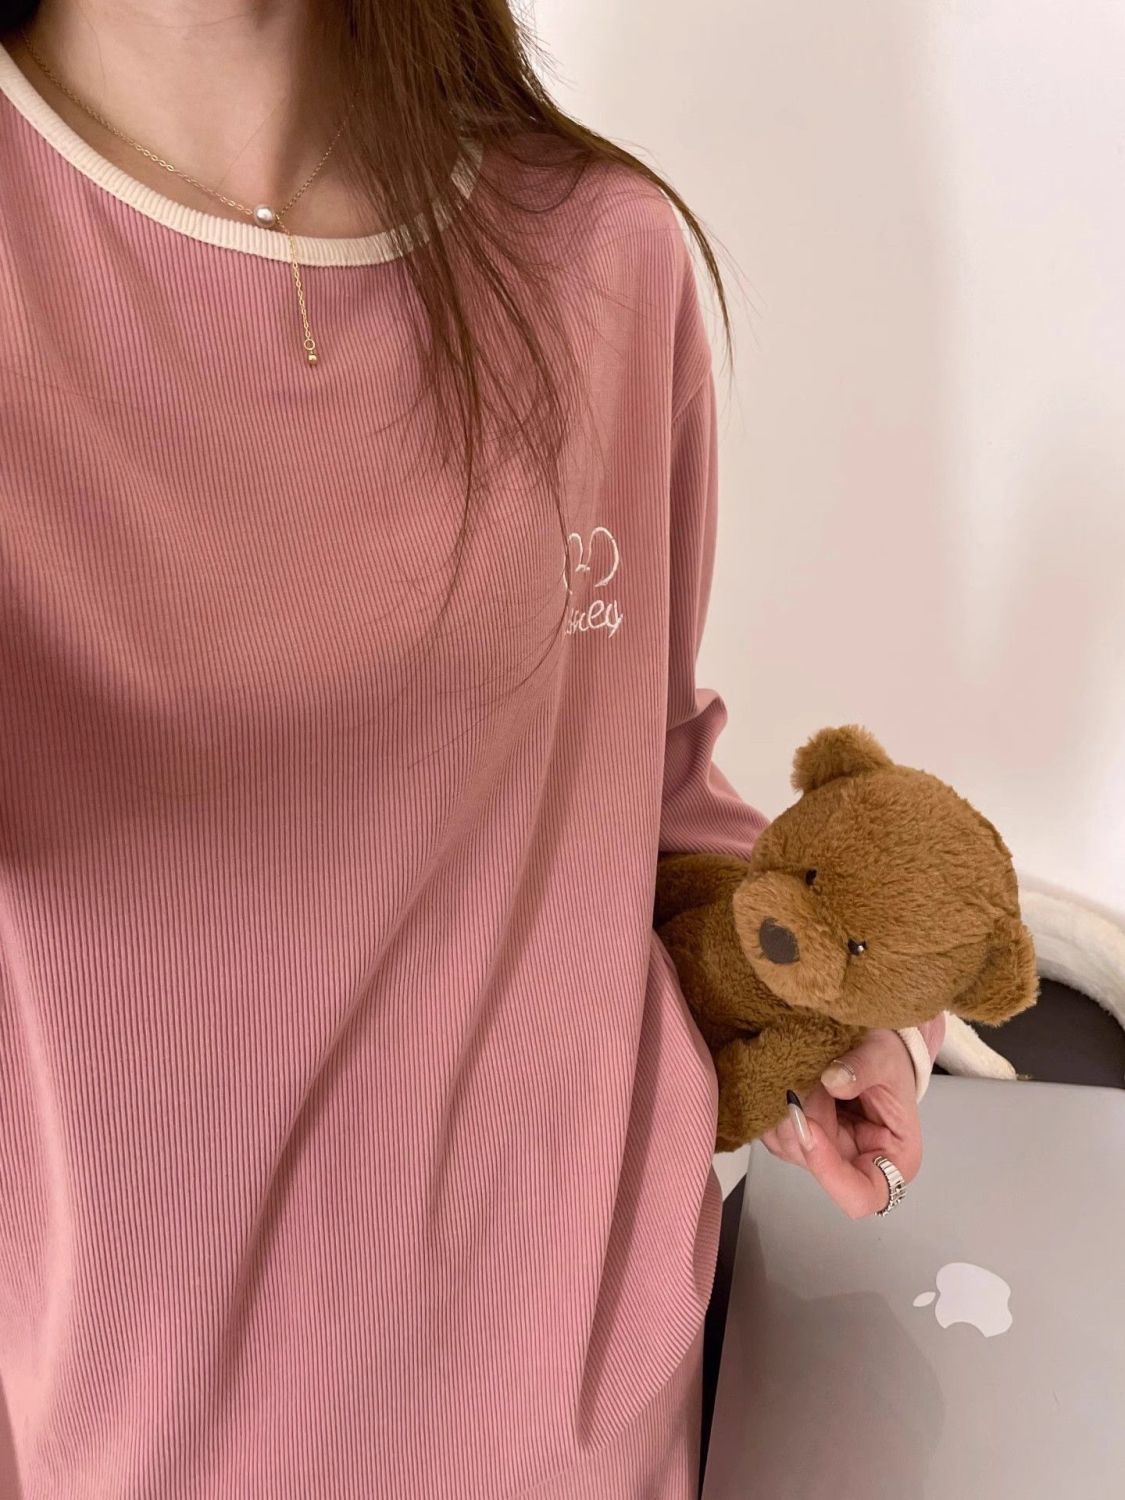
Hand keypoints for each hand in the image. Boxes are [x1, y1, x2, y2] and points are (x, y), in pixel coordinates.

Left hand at [759, 1028, 921, 1218]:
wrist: (872, 1049)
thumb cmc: (890, 1063)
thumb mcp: (886, 1058)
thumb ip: (863, 1068)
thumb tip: (833, 1081)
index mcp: (892, 1161)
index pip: (861, 1195)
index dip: (830, 1170)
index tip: (811, 1126)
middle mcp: (855, 1166)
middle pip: (814, 1164)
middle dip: (803, 1118)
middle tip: (807, 1074)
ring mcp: (822, 1153)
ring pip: (788, 1145)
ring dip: (786, 1107)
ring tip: (805, 1070)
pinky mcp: (798, 1137)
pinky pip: (774, 1130)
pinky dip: (774, 1104)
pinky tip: (789, 1078)